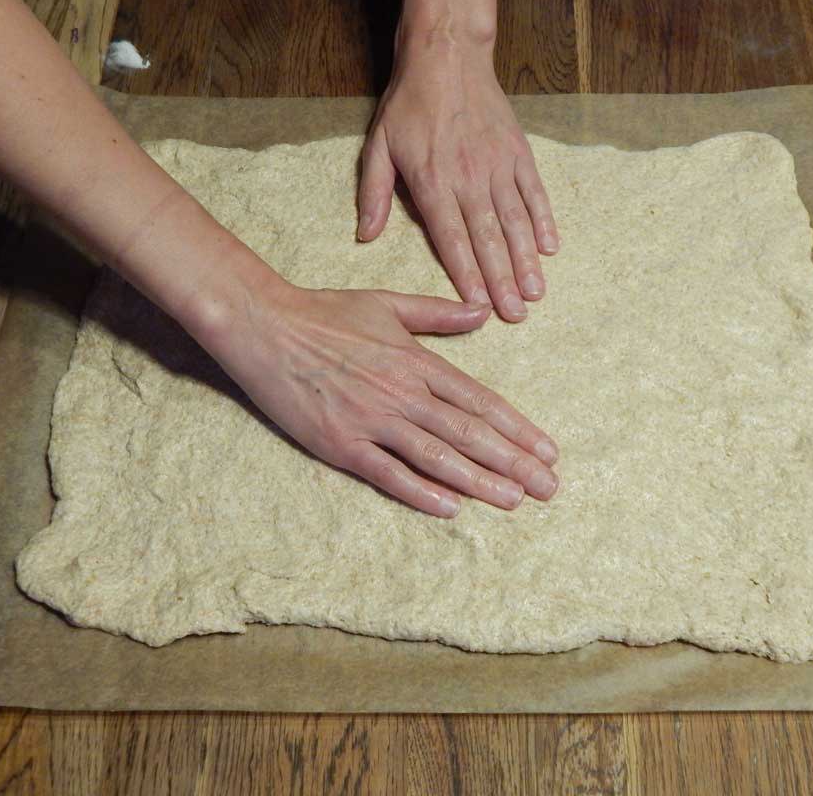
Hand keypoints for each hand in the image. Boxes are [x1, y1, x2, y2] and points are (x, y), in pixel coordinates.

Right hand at [201, 282, 559, 516]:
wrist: (264, 327)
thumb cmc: (324, 313)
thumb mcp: (387, 303)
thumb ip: (438, 313)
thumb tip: (483, 312)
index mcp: (416, 361)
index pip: (479, 400)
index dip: (517, 428)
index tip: (547, 450)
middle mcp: (402, 392)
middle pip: (469, 432)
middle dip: (513, 462)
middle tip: (548, 487)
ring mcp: (371, 419)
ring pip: (437, 456)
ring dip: (479, 480)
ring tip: (514, 500)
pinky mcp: (341, 443)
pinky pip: (387, 473)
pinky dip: (420, 491)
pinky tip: (450, 508)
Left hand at [357, 36, 558, 322]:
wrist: (446, 58)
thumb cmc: (409, 105)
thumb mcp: (378, 146)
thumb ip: (373, 193)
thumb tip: (364, 235)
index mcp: (433, 183)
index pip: (451, 239)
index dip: (467, 275)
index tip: (479, 307)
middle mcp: (469, 179)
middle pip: (488, 239)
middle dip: (503, 280)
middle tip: (517, 315)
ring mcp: (498, 166)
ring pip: (515, 221)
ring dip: (527, 260)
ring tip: (536, 292)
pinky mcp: (518, 153)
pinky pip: (534, 192)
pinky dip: (544, 220)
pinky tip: (550, 248)